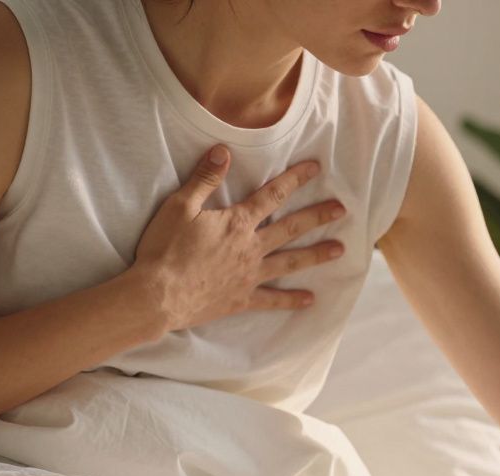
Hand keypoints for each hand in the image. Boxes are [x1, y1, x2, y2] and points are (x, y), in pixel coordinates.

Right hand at [129, 144, 348, 332]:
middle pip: (291, 228)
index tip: (316, 169)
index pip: (273, 195)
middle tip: (342, 210)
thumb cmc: (164, 249)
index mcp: (238, 223)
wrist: (157, 295)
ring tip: (340, 250)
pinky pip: (272, 300)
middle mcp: (251, 248)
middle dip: (318, 217)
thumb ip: (204, 179)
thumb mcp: (179, 206)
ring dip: (316, 255)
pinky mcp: (241, 299)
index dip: (295, 179)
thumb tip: (223, 150)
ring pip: (290, 262)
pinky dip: (291, 300)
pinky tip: (310, 300)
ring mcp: (249, 276)